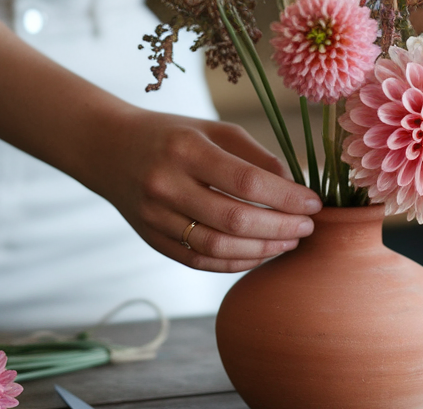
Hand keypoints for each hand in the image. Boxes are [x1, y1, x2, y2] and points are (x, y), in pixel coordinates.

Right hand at [81, 109, 322, 272]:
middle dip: (280, 227)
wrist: (109, 150)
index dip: (286, 197)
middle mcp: (166, 184)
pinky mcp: (152, 239)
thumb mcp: (213, 130)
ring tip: (288, 241)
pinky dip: (236, 262)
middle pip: (234, 220)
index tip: (313, 203)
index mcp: (185, 149)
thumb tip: (295, 190)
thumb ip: (256, 157)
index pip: (246, 182)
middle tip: (307, 226)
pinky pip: (200, 261)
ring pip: (218, 248)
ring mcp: (155, 216)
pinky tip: (260, 253)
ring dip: (262, 250)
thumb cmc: (172, 136)